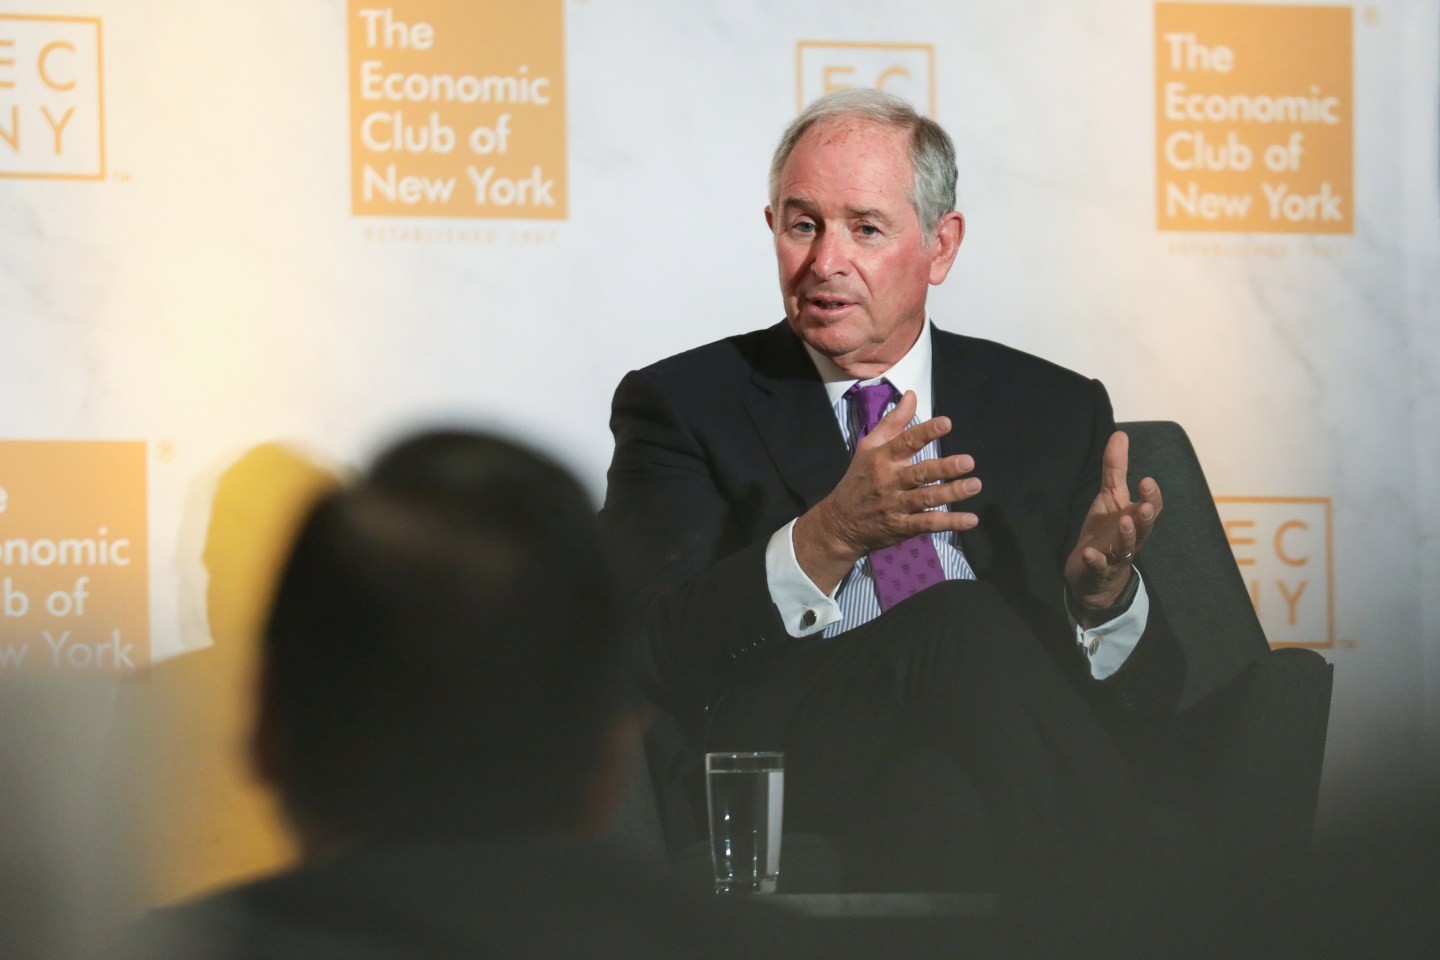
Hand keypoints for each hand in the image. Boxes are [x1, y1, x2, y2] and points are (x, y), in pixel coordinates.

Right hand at [794, 390, 980, 593]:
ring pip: (926, 498)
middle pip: (920, 473)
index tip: (946, 423)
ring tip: (974, 485)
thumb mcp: (869, 447)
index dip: (926, 432)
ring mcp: (895, 505)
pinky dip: (949, 523)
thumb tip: (912, 395)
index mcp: (883, 458)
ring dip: (952, 493)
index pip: (906, 442)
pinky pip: (927, 524)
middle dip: (944, 467)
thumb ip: (893, 422)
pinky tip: (970, 519)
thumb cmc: (859, 480)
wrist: (839, 523)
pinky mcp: (901, 527)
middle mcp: (889, 481)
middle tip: (968, 462)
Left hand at [1064, 430, 1162, 612]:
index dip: (1150, 496)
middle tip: (1144, 506)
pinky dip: (1095, 561)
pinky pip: (1098, 566)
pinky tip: (1089, 554)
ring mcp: (1115, 555)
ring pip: (1126, 547)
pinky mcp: (1097, 570)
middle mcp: (1131, 537)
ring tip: (1123, 521)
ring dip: (1126, 535)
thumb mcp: (1110, 498)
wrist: (1094, 575)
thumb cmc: (1106, 531)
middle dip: (1146, 517)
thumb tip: (1120, 434)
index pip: (1151, 507)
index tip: (1146, 481)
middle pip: (1144, 528)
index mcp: (1135, 518)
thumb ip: (1115, 469)